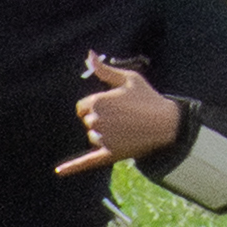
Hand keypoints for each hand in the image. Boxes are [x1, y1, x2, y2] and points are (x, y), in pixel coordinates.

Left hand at [56, 55, 185, 176]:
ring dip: (105, 134)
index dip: (97, 106)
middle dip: (102, 119)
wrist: (167, 123)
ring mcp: (103, 139)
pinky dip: (72, 167)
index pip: (83, 107)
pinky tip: (59, 171)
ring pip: (93, 137)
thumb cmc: (148, 98)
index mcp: (97, 102)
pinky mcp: (109, 154)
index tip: (115, 105)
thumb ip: (104, 70)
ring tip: (128, 129)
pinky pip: (86, 162)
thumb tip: (89, 54)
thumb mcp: (128, 78)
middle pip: (88, 121)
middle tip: (125, 116)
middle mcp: (96, 121)